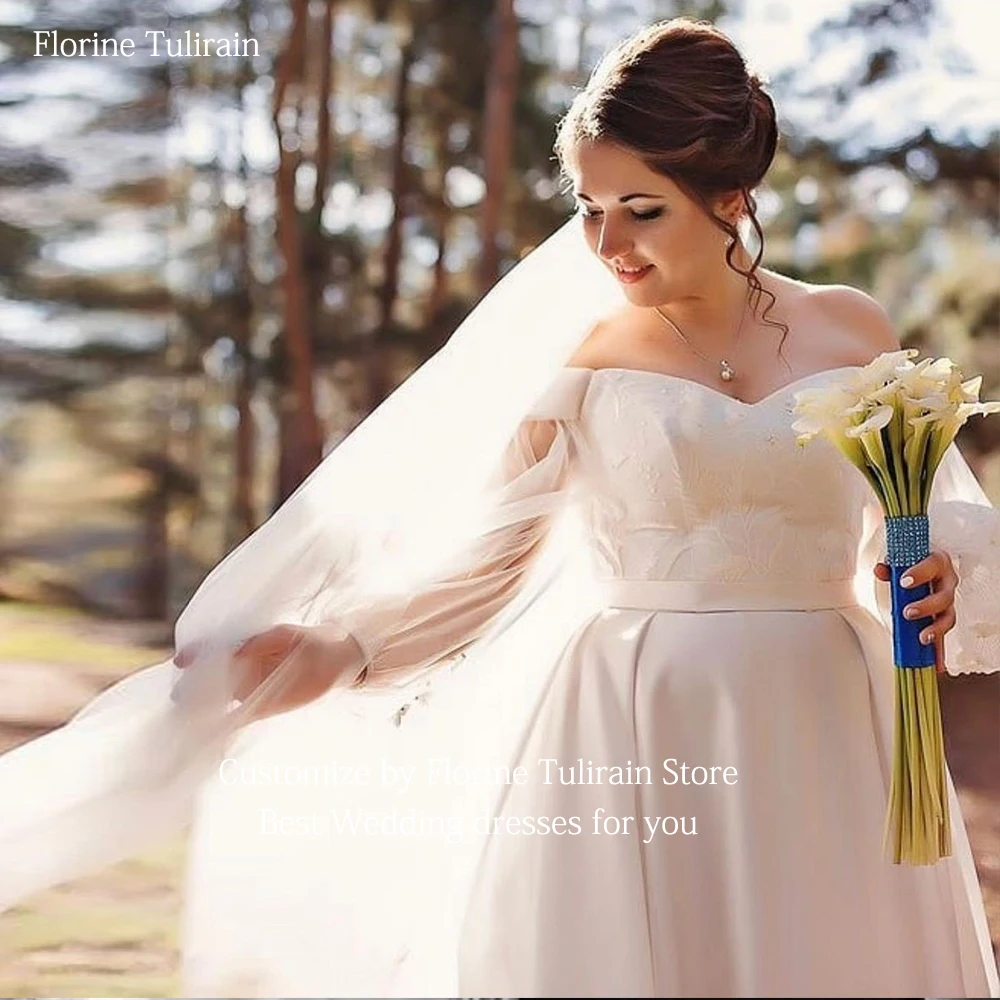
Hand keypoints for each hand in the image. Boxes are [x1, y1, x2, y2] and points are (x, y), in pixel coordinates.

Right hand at [175, 624, 364, 719]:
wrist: (335, 660)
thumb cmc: (308, 639)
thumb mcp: (285, 635)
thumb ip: (260, 641)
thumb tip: (237, 650)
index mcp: (243, 648)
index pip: (212, 651)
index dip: (194, 656)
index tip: (181, 661)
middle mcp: (240, 670)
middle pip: (208, 679)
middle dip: (192, 687)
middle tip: (179, 696)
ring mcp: (249, 690)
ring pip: (218, 700)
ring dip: (202, 708)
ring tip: (186, 716)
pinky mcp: (261, 709)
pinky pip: (238, 719)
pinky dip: (224, 726)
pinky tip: (211, 733)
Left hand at [874, 549, 957, 674]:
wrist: (925, 564)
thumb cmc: (914, 562)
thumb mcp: (902, 560)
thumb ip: (890, 566)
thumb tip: (880, 569)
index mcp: (938, 563)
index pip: (933, 566)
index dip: (920, 574)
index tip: (903, 581)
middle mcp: (947, 584)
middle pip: (943, 597)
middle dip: (926, 606)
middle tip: (908, 612)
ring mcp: (947, 603)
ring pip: (947, 618)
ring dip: (935, 630)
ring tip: (923, 638)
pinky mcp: (942, 619)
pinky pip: (943, 636)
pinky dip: (939, 652)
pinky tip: (936, 666)